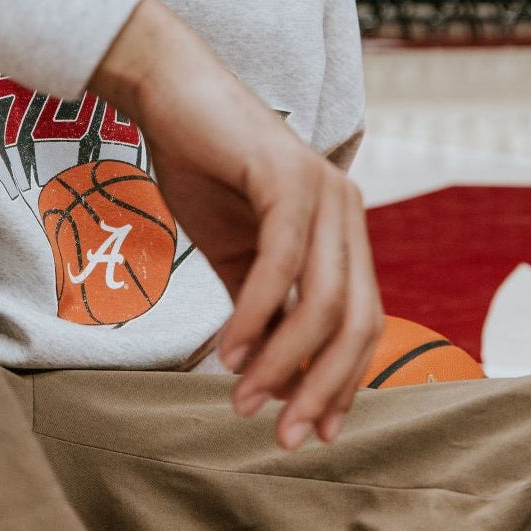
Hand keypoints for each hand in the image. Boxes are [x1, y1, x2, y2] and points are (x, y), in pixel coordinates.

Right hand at [93, 0, 382, 449]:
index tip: (308, 433)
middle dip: (321, 389)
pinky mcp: (288, 175)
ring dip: (282, 363)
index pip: (361, 323)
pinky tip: (227, 350)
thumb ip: (262, 307)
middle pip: (356, 322)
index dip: (341, 383)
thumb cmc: (202, 166)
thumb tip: (270, 380)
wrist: (168, 93)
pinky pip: (281, 265)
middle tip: (281, 437)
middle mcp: (347, 207)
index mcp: (344, 227)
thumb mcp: (236, 253)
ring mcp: (324, 189)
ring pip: (323, 302)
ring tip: (240, 398)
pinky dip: (256, 317)